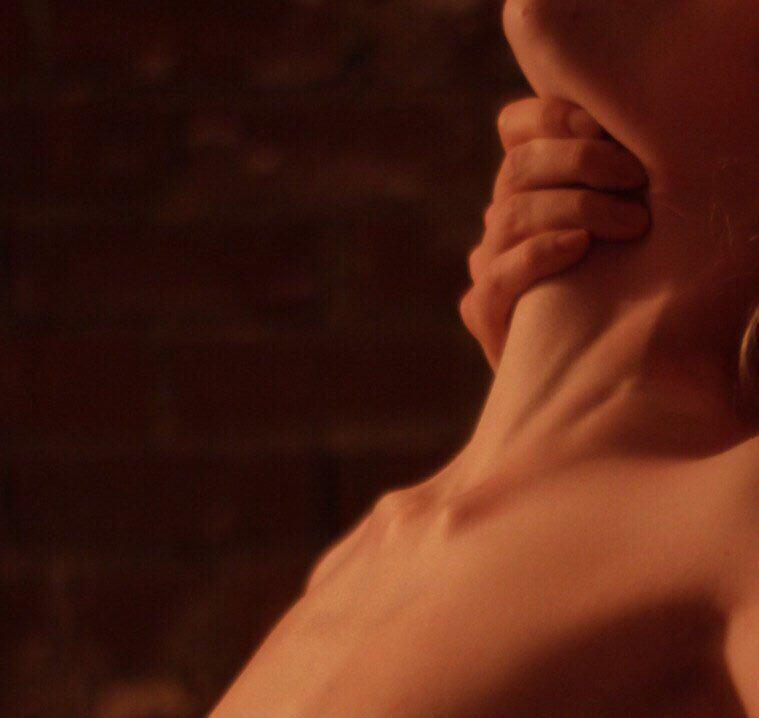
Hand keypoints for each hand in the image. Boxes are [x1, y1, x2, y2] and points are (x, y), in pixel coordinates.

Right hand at [459, 96, 649, 370]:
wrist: (586, 366)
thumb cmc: (615, 287)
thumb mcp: (617, 223)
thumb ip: (612, 181)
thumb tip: (630, 136)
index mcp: (527, 187)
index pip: (516, 127)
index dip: (551, 116)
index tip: (603, 127)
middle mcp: (500, 220)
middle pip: (518, 166)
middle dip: (580, 163)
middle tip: (636, 179)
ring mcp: (486, 265)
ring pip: (512, 214)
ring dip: (577, 209)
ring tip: (631, 225)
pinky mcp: (482, 310)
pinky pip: (501, 274)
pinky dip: (540, 253)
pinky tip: (579, 248)